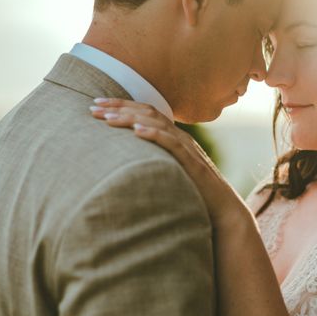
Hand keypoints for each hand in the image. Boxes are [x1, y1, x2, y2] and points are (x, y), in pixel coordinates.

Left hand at [90, 98, 246, 224]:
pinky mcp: (193, 163)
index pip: (146, 113)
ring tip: (108, 118)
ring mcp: (188, 149)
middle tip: (93, 107)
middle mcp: (181, 138)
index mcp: (174, 138)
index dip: (121, 106)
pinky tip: (137, 132)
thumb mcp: (169, 174)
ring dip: (131, 119)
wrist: (223, 211)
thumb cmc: (194, 195)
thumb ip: (152, 163)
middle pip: (148, 112)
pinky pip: (173, 144)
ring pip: (158, 124)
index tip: (96, 105)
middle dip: (119, 108)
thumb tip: (123, 164)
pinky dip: (155, 135)